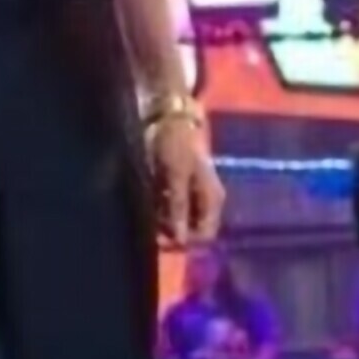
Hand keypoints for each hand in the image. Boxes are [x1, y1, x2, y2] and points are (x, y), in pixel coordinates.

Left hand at [145, 116, 223, 246]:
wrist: (168, 116)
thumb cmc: (175, 144)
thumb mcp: (176, 177)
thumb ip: (178, 208)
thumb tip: (180, 240)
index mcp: (212, 200)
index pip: (204, 236)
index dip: (184, 242)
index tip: (161, 239)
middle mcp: (204, 202)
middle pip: (190, 231)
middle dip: (170, 232)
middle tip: (150, 223)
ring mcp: (191, 196)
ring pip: (177, 223)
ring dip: (161, 221)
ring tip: (146, 209)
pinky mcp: (176, 190)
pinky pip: (168, 210)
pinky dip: (157, 210)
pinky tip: (146, 201)